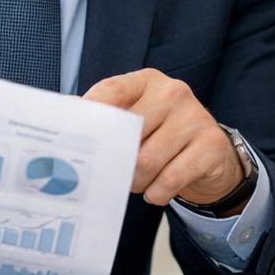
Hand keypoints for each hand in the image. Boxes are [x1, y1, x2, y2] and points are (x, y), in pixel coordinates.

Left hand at [84, 69, 246, 209]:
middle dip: (117, 162)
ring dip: (136, 181)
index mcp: (148, 81)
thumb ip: (107, 117)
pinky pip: (169, 180)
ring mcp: (195, 117)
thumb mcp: (137, 118)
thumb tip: (63, 121)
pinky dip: (156, 193)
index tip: (75, 135)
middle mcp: (173, 92)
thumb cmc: (162, 136)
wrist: (212, 155)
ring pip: (146, 162)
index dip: (90, 112)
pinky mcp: (211, 145)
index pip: (112, 91)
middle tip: (117, 172)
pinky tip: (158, 189)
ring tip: (139, 181)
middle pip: (127, 135)